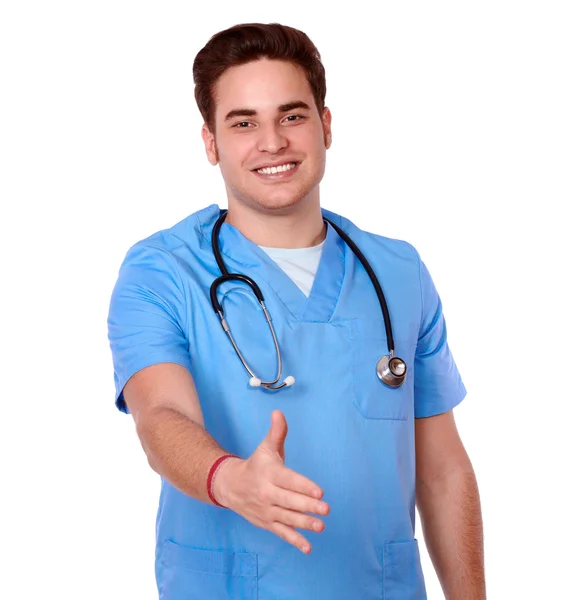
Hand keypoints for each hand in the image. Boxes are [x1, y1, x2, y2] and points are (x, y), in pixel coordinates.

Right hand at [213, 409, 329, 553]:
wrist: (229, 486)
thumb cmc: (256, 464)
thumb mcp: (266, 447)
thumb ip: (276, 432)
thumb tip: (279, 413)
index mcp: (270, 473)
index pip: (289, 480)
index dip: (304, 486)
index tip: (319, 491)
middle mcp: (267, 493)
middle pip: (289, 501)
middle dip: (308, 506)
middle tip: (326, 509)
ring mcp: (267, 510)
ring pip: (287, 518)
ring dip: (304, 524)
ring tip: (321, 526)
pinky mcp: (267, 522)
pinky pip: (281, 533)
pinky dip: (294, 541)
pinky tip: (308, 547)